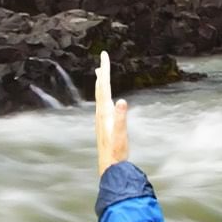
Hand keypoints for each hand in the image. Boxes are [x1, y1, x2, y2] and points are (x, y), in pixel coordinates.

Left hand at [93, 52, 130, 177]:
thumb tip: (122, 101)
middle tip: (103, 57)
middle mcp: (101, 113)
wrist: (109, 166)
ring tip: (99, 72)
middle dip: (102, 72)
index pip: (104, 86)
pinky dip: (103, 94)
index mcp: (105, 112)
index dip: (105, 70)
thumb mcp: (120, 134)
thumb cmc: (116, 152)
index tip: (104, 55)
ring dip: (100, 82)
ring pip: (100, 95)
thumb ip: (121, 118)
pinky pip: (102, 103)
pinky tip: (105, 97)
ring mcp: (101, 118)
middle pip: (100, 87)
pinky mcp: (104, 123)